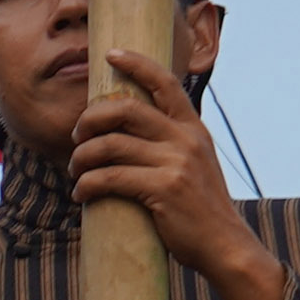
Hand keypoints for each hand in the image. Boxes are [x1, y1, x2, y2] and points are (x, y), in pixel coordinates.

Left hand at [63, 47, 274, 299]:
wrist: (223, 244)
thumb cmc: (198, 207)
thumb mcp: (194, 163)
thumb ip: (171, 141)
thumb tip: (129, 129)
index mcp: (192, 128)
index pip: (165, 82)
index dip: (136, 63)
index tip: (110, 54)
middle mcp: (185, 139)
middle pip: (124, 110)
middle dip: (89, 120)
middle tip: (76, 137)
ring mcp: (175, 163)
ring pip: (109, 145)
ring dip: (81, 158)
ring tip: (75, 171)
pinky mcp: (163, 189)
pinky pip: (108, 178)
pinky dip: (86, 185)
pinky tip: (81, 195)